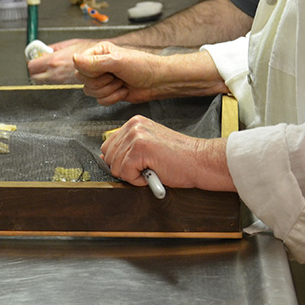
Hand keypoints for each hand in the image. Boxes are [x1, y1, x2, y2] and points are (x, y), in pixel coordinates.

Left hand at [27, 38, 99, 83]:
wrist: (105, 60)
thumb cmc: (91, 50)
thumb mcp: (70, 43)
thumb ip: (55, 47)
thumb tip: (44, 49)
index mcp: (55, 61)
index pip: (32, 66)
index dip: (31, 61)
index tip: (34, 57)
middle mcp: (56, 73)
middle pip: (34, 77)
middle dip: (35, 70)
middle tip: (40, 62)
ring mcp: (62, 81)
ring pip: (43, 81)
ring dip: (43, 74)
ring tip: (52, 65)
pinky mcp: (68, 85)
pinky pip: (54, 83)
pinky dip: (53, 78)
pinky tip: (61, 70)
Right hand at [73, 41, 228, 105]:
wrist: (157, 81)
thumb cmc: (143, 66)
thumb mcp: (118, 61)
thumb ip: (94, 62)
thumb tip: (75, 59)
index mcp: (98, 52)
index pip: (79, 66)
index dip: (90, 73)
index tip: (106, 71)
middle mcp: (98, 65)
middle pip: (83, 80)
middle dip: (101, 82)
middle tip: (115, 77)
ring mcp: (103, 79)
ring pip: (91, 92)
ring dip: (108, 91)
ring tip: (121, 83)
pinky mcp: (108, 91)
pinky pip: (100, 101)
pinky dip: (112, 98)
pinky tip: (123, 91)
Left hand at [101, 116, 234, 191]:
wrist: (200, 161)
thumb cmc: (179, 158)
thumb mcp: (149, 147)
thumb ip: (128, 148)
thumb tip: (104, 158)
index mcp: (135, 123)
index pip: (108, 146)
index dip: (120, 161)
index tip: (137, 164)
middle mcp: (133, 126)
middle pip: (108, 157)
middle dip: (125, 169)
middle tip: (148, 167)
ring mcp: (136, 136)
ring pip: (115, 167)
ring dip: (134, 175)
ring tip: (153, 168)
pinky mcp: (140, 149)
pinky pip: (125, 174)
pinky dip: (139, 181)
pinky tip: (155, 172)